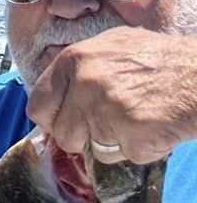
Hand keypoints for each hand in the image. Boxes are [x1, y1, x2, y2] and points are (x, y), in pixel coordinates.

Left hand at [27, 26, 196, 164]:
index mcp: (74, 58)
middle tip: (112, 123)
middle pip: (63, 134)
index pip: (38, 104)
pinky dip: (141, 147)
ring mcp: (105, 109)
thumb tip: (57, 99)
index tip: (65, 123)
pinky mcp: (129, 133)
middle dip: (85, 136)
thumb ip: (81, 71)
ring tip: (140, 118)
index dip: (52, 119)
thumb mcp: (114, 48)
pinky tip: (157, 125)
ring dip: (115, 141)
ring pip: (93, 147)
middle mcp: (84, 82)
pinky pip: (124, 154)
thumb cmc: (165, 61)